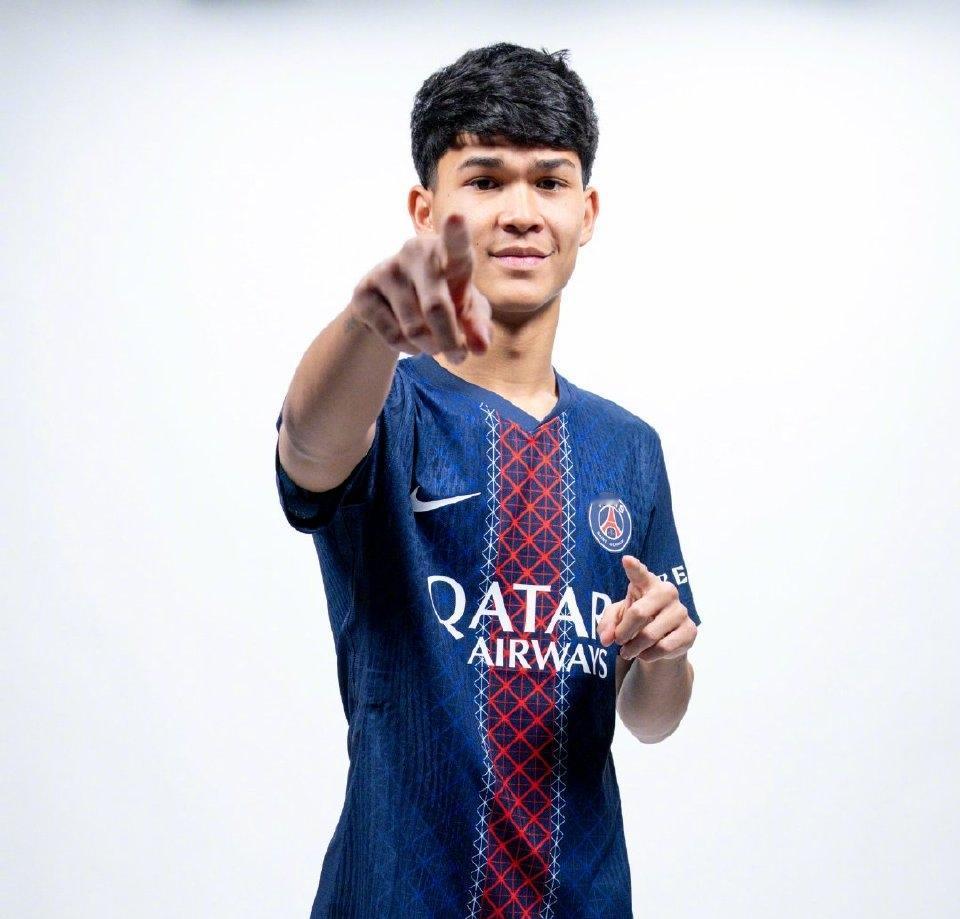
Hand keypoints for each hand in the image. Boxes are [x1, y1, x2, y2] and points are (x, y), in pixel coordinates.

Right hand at [348, 214, 492, 363]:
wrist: (392, 303)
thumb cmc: (442, 298)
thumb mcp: (466, 310)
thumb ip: (478, 325)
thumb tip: (480, 348)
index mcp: (445, 251)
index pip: (454, 244)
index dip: (455, 233)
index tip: (456, 217)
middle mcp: (414, 252)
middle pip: (436, 308)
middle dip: (450, 341)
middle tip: (458, 358)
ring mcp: (386, 269)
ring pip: (414, 328)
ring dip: (430, 348)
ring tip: (434, 346)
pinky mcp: (364, 291)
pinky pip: (392, 335)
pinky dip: (408, 349)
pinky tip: (410, 342)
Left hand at [598, 555, 697, 662]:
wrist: (664, 640)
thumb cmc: (638, 620)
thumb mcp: (618, 618)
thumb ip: (607, 624)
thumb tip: (606, 639)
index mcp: (647, 584)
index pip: (640, 574)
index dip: (634, 568)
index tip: (626, 560)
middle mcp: (667, 592)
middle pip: (639, 613)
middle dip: (624, 632)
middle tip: (618, 642)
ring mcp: (681, 610)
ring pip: (650, 635)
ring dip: (634, 648)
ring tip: (628, 651)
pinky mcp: (690, 630)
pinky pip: (664, 647)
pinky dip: (649, 655)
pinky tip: (646, 654)